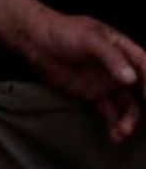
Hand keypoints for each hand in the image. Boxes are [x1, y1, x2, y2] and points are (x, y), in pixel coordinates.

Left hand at [21, 9, 145, 142]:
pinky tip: (115, 136)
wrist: (34, 41)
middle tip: (145, 124)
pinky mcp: (92, 94)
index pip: (145, 66)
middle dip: (145, 106)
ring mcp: (106, 82)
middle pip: (141, 89)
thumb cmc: (62, 31)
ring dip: (128, 119)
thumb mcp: (88, 39)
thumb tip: (131, 79)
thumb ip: (110, 57)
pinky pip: (109, 112)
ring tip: (123, 131)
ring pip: (127, 105)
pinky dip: (113, 124)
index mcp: (122, 49)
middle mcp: (119, 68)